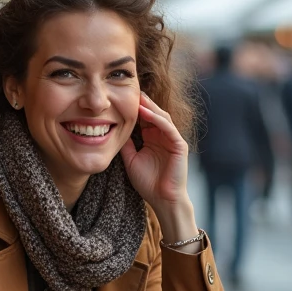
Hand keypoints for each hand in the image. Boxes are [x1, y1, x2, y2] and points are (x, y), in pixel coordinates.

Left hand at [121, 93, 190, 211]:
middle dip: (143, 103)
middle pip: (153, 114)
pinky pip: (168, 128)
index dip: (134, 109)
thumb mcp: (130, 159)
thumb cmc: (148, 183)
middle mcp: (163, 136)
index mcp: (152, 139)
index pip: (144, 119)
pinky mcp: (179, 145)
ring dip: (150, 107)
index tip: (119, 98)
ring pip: (161, 117)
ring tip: (138, 98)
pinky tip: (146, 112)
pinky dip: (157, 119)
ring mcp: (172, 139)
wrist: (162, 200)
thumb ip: (125, 144)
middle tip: (129, 91)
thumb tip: (112, 129)